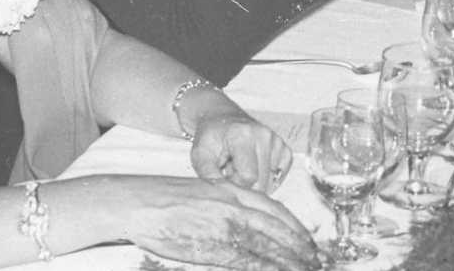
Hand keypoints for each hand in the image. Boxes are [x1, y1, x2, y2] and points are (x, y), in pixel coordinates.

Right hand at [118, 177, 317, 270]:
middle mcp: (233, 205)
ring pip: (266, 245)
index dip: (294, 227)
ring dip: (288, 260)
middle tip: (316, 261)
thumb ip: (227, 206)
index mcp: (231, 190)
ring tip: (305, 270)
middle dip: (299, 246)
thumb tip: (246, 224)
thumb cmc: (163, 198)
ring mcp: (223, 225)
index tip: (308, 241)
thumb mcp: (203, 192)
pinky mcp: (211, 245)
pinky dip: (264, 267)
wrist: (137, 202)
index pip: (274, 208)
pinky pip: (245, 259)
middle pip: (276, 228)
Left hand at [191, 112, 293, 193]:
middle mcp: (264, 135)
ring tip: (240, 168)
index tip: (224, 177)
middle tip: (230, 171)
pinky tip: (253, 169)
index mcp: (243, 135)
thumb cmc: (211, 137)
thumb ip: (209, 176)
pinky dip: (266, 179)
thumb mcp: (201, 155)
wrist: (223, 118)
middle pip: (261, 182)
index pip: (248, 176)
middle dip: (244, 185)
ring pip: (270, 182)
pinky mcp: (284, 148)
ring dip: (254, 183)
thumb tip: (223, 196)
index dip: (235, 185)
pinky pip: (279, 176)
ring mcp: (276, 141)